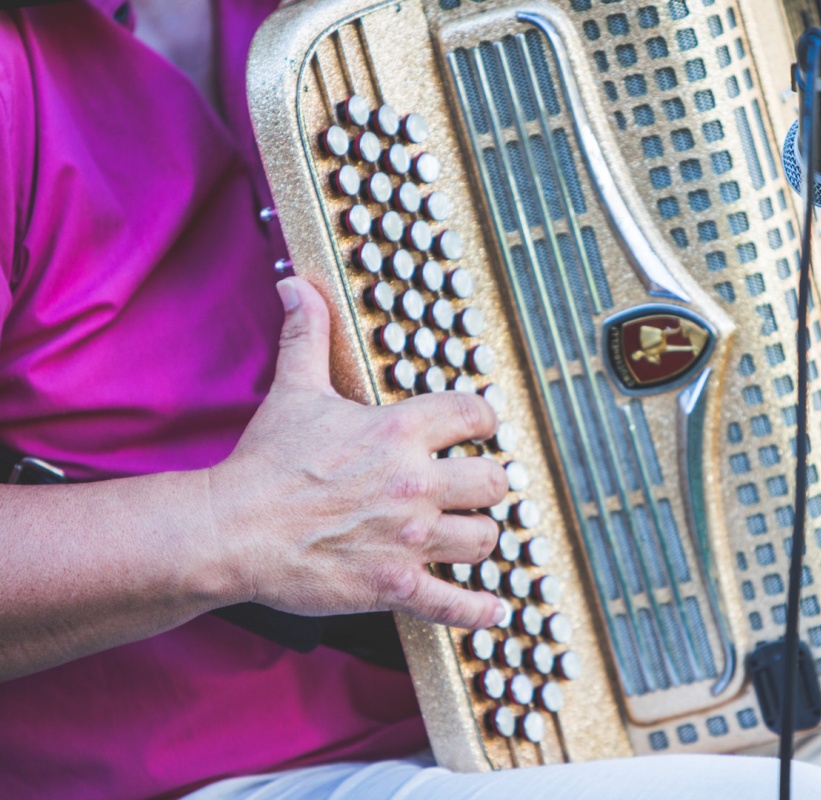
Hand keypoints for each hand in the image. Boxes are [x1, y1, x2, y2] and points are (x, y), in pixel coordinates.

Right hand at [208, 277, 506, 629]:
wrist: (230, 531)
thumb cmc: (264, 463)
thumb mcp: (293, 390)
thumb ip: (306, 336)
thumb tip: (297, 286)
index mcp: (399, 432)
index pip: (476, 415)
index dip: (482, 420)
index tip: (478, 428)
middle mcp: (416, 485)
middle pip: (495, 481)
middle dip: (487, 484)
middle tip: (471, 487)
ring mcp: (410, 539)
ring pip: (485, 538)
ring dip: (478, 536)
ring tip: (466, 534)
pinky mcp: (395, 586)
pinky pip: (456, 603)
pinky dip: (478, 610)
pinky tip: (492, 610)